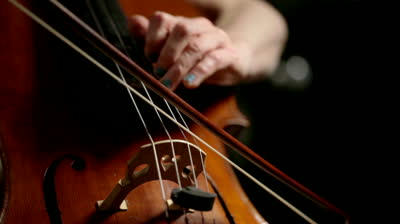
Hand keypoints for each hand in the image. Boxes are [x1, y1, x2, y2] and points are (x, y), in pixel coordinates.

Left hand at [129, 11, 250, 89]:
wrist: (234, 63)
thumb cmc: (198, 58)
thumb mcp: (173, 51)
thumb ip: (152, 38)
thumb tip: (132, 21)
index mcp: (182, 24)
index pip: (163, 20)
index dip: (152, 38)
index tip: (148, 57)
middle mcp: (200, 27)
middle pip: (182, 30)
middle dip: (166, 53)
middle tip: (157, 73)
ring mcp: (217, 39)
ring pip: (197, 46)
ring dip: (179, 67)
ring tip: (169, 84)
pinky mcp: (230, 55)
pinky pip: (215, 59)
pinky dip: (199, 72)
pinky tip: (189, 83)